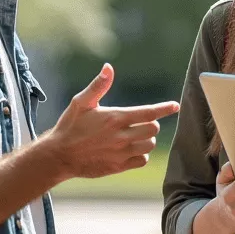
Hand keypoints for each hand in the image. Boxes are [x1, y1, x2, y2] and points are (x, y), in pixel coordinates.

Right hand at [43, 64, 178, 179]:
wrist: (59, 155)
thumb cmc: (69, 126)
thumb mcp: (81, 102)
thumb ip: (98, 85)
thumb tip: (108, 67)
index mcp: (115, 118)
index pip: (148, 112)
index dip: (164, 108)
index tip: (175, 106)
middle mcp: (121, 136)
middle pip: (152, 129)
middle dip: (151, 124)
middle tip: (141, 122)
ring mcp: (121, 153)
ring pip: (149, 145)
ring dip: (146, 139)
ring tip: (135, 135)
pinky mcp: (118, 166)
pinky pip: (142, 160)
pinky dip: (141, 154)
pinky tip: (130, 149)